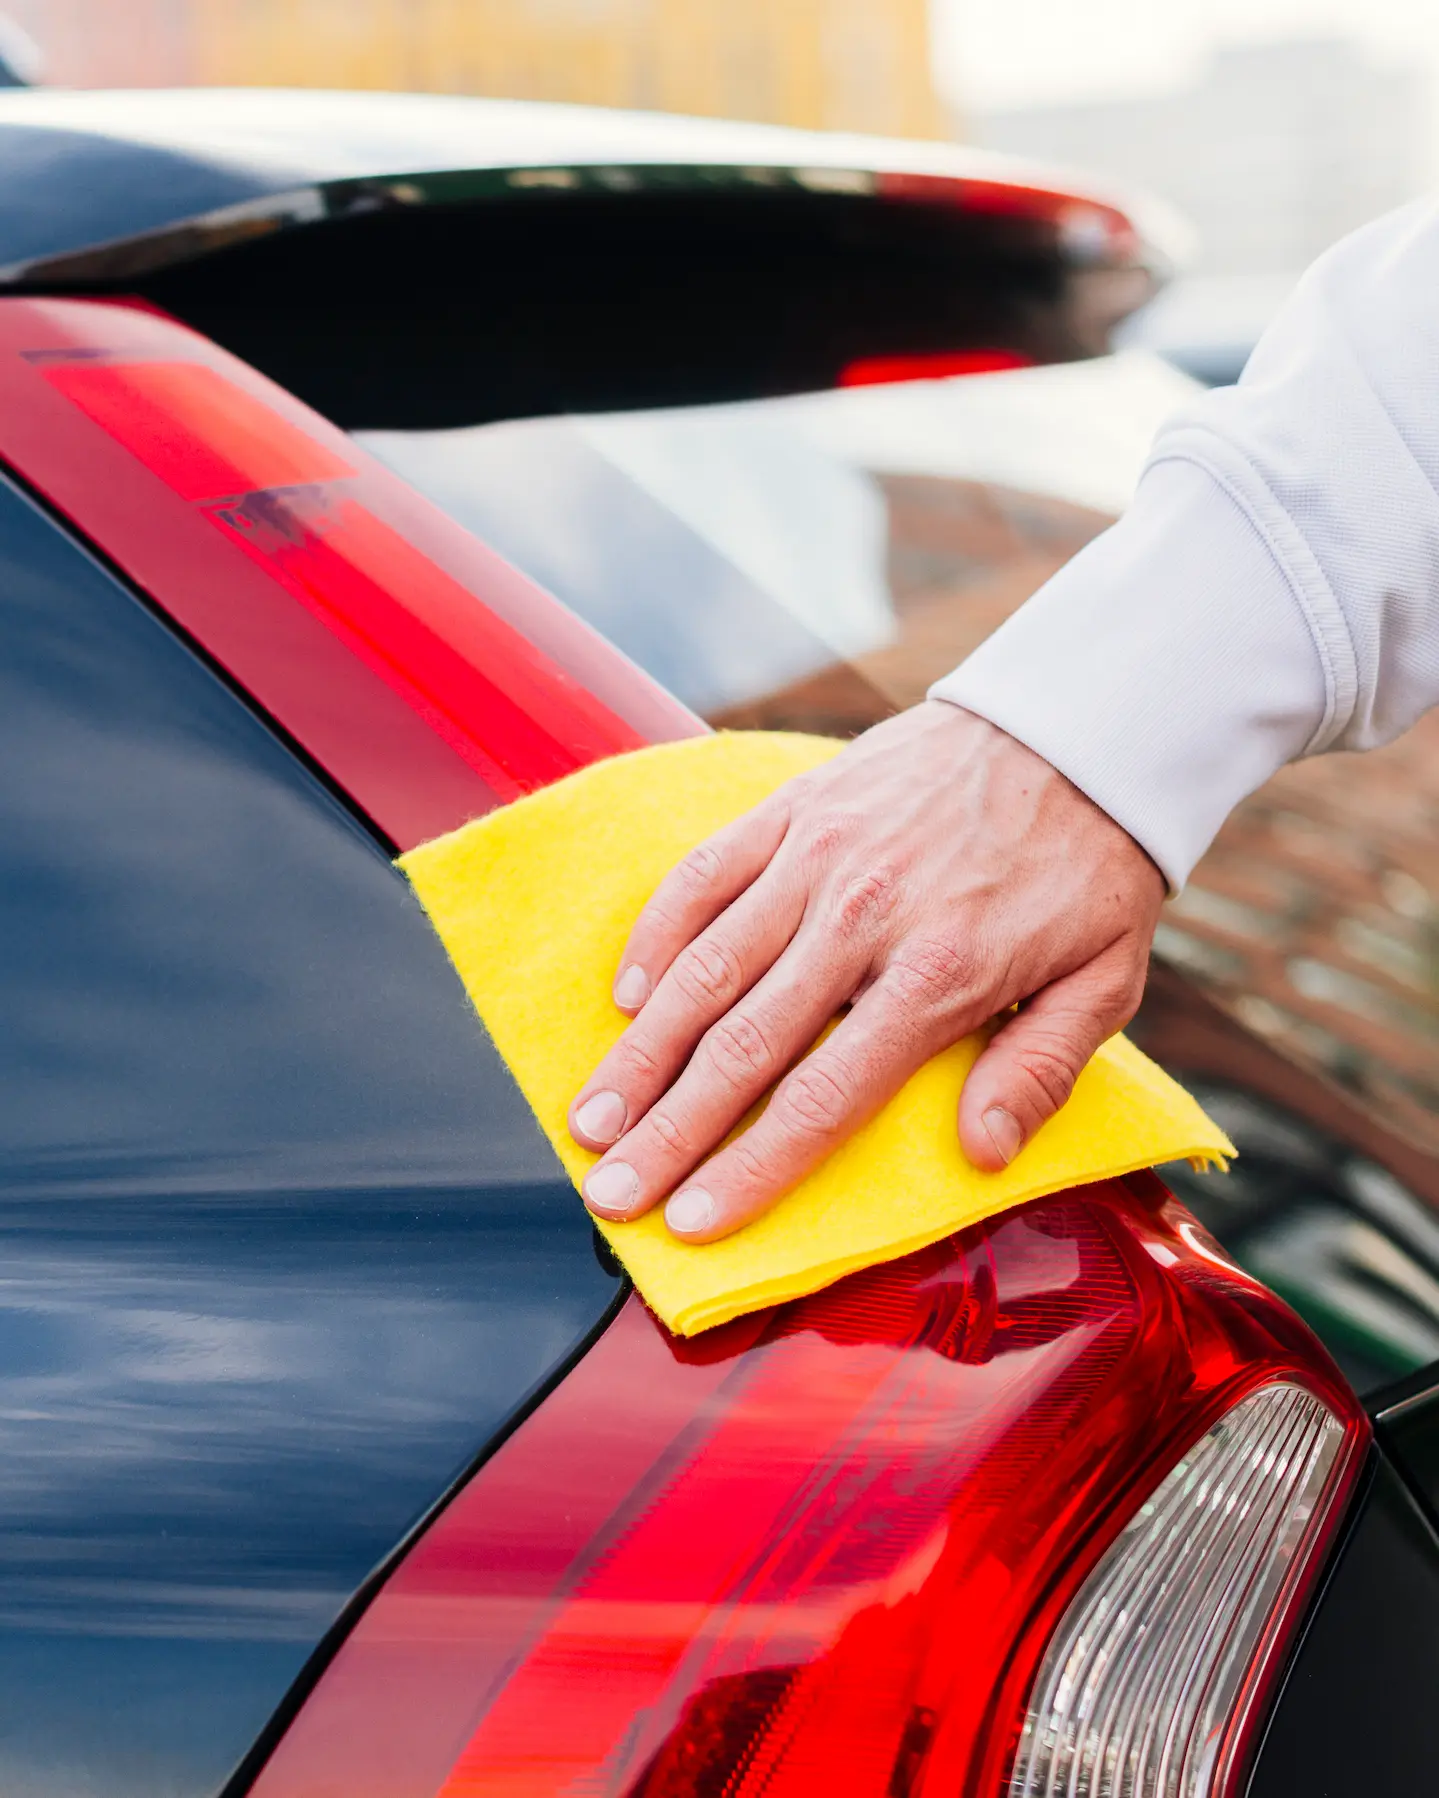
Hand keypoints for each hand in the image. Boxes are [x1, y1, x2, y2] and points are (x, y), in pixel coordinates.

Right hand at [568, 701, 1164, 1242]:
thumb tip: (980, 1155)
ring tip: (588, 1116)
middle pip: (742, 1045)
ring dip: (640, 1051)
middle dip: (667, 1130)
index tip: (691, 1220)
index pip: (824, 1096)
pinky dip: (657, 938)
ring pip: (705, 967)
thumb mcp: (1104, 979)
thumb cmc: (1087, 865)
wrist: (1073, 724)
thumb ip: (1040, 1069)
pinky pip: (704, 876)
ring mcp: (818, 856)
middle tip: (609, 1192)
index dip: (752, 1167)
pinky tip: (624, 999)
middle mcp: (863, 918)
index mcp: (941, 973)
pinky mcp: (794, 809)